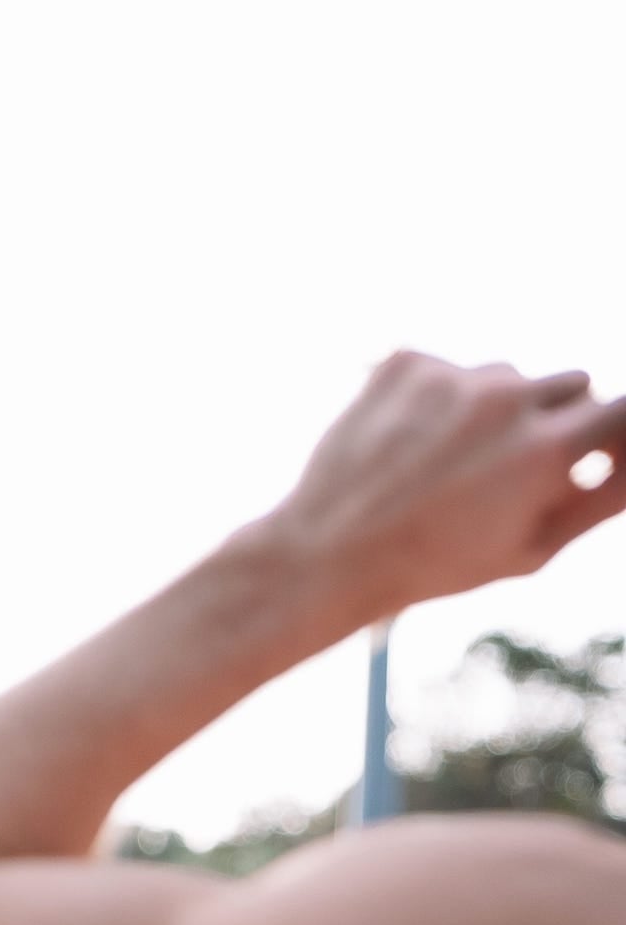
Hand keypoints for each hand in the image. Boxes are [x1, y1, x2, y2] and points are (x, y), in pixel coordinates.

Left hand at [268, 353, 625, 626]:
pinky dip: (440, 400)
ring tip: (447, 467)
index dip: (613, 433)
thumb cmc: (438, 563)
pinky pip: (449, 369)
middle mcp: (507, 397)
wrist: (329, 553)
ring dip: (495, 410)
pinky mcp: (408, 361)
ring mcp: (455, 374)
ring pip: (507, 376)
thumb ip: (599, 500)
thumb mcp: (530, 548)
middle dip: (559, 417)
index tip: (598, 451)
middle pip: (573, 382)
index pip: (622, 409)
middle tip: (516, 467)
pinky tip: (408, 446)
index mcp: (547, 447)